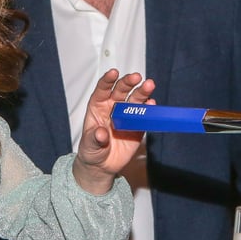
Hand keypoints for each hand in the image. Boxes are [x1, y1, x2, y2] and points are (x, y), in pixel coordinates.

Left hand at [72, 69, 155, 193]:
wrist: (102, 166)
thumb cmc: (92, 151)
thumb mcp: (89, 146)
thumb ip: (94, 138)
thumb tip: (101, 133)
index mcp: (98, 107)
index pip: (103, 89)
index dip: (108, 80)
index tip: (113, 73)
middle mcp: (113, 107)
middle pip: (121, 90)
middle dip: (128, 83)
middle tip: (136, 77)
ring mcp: (127, 116)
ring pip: (135, 100)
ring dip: (142, 92)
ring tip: (149, 85)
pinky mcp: (138, 126)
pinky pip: (144, 116)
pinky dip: (149, 110)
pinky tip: (152, 105)